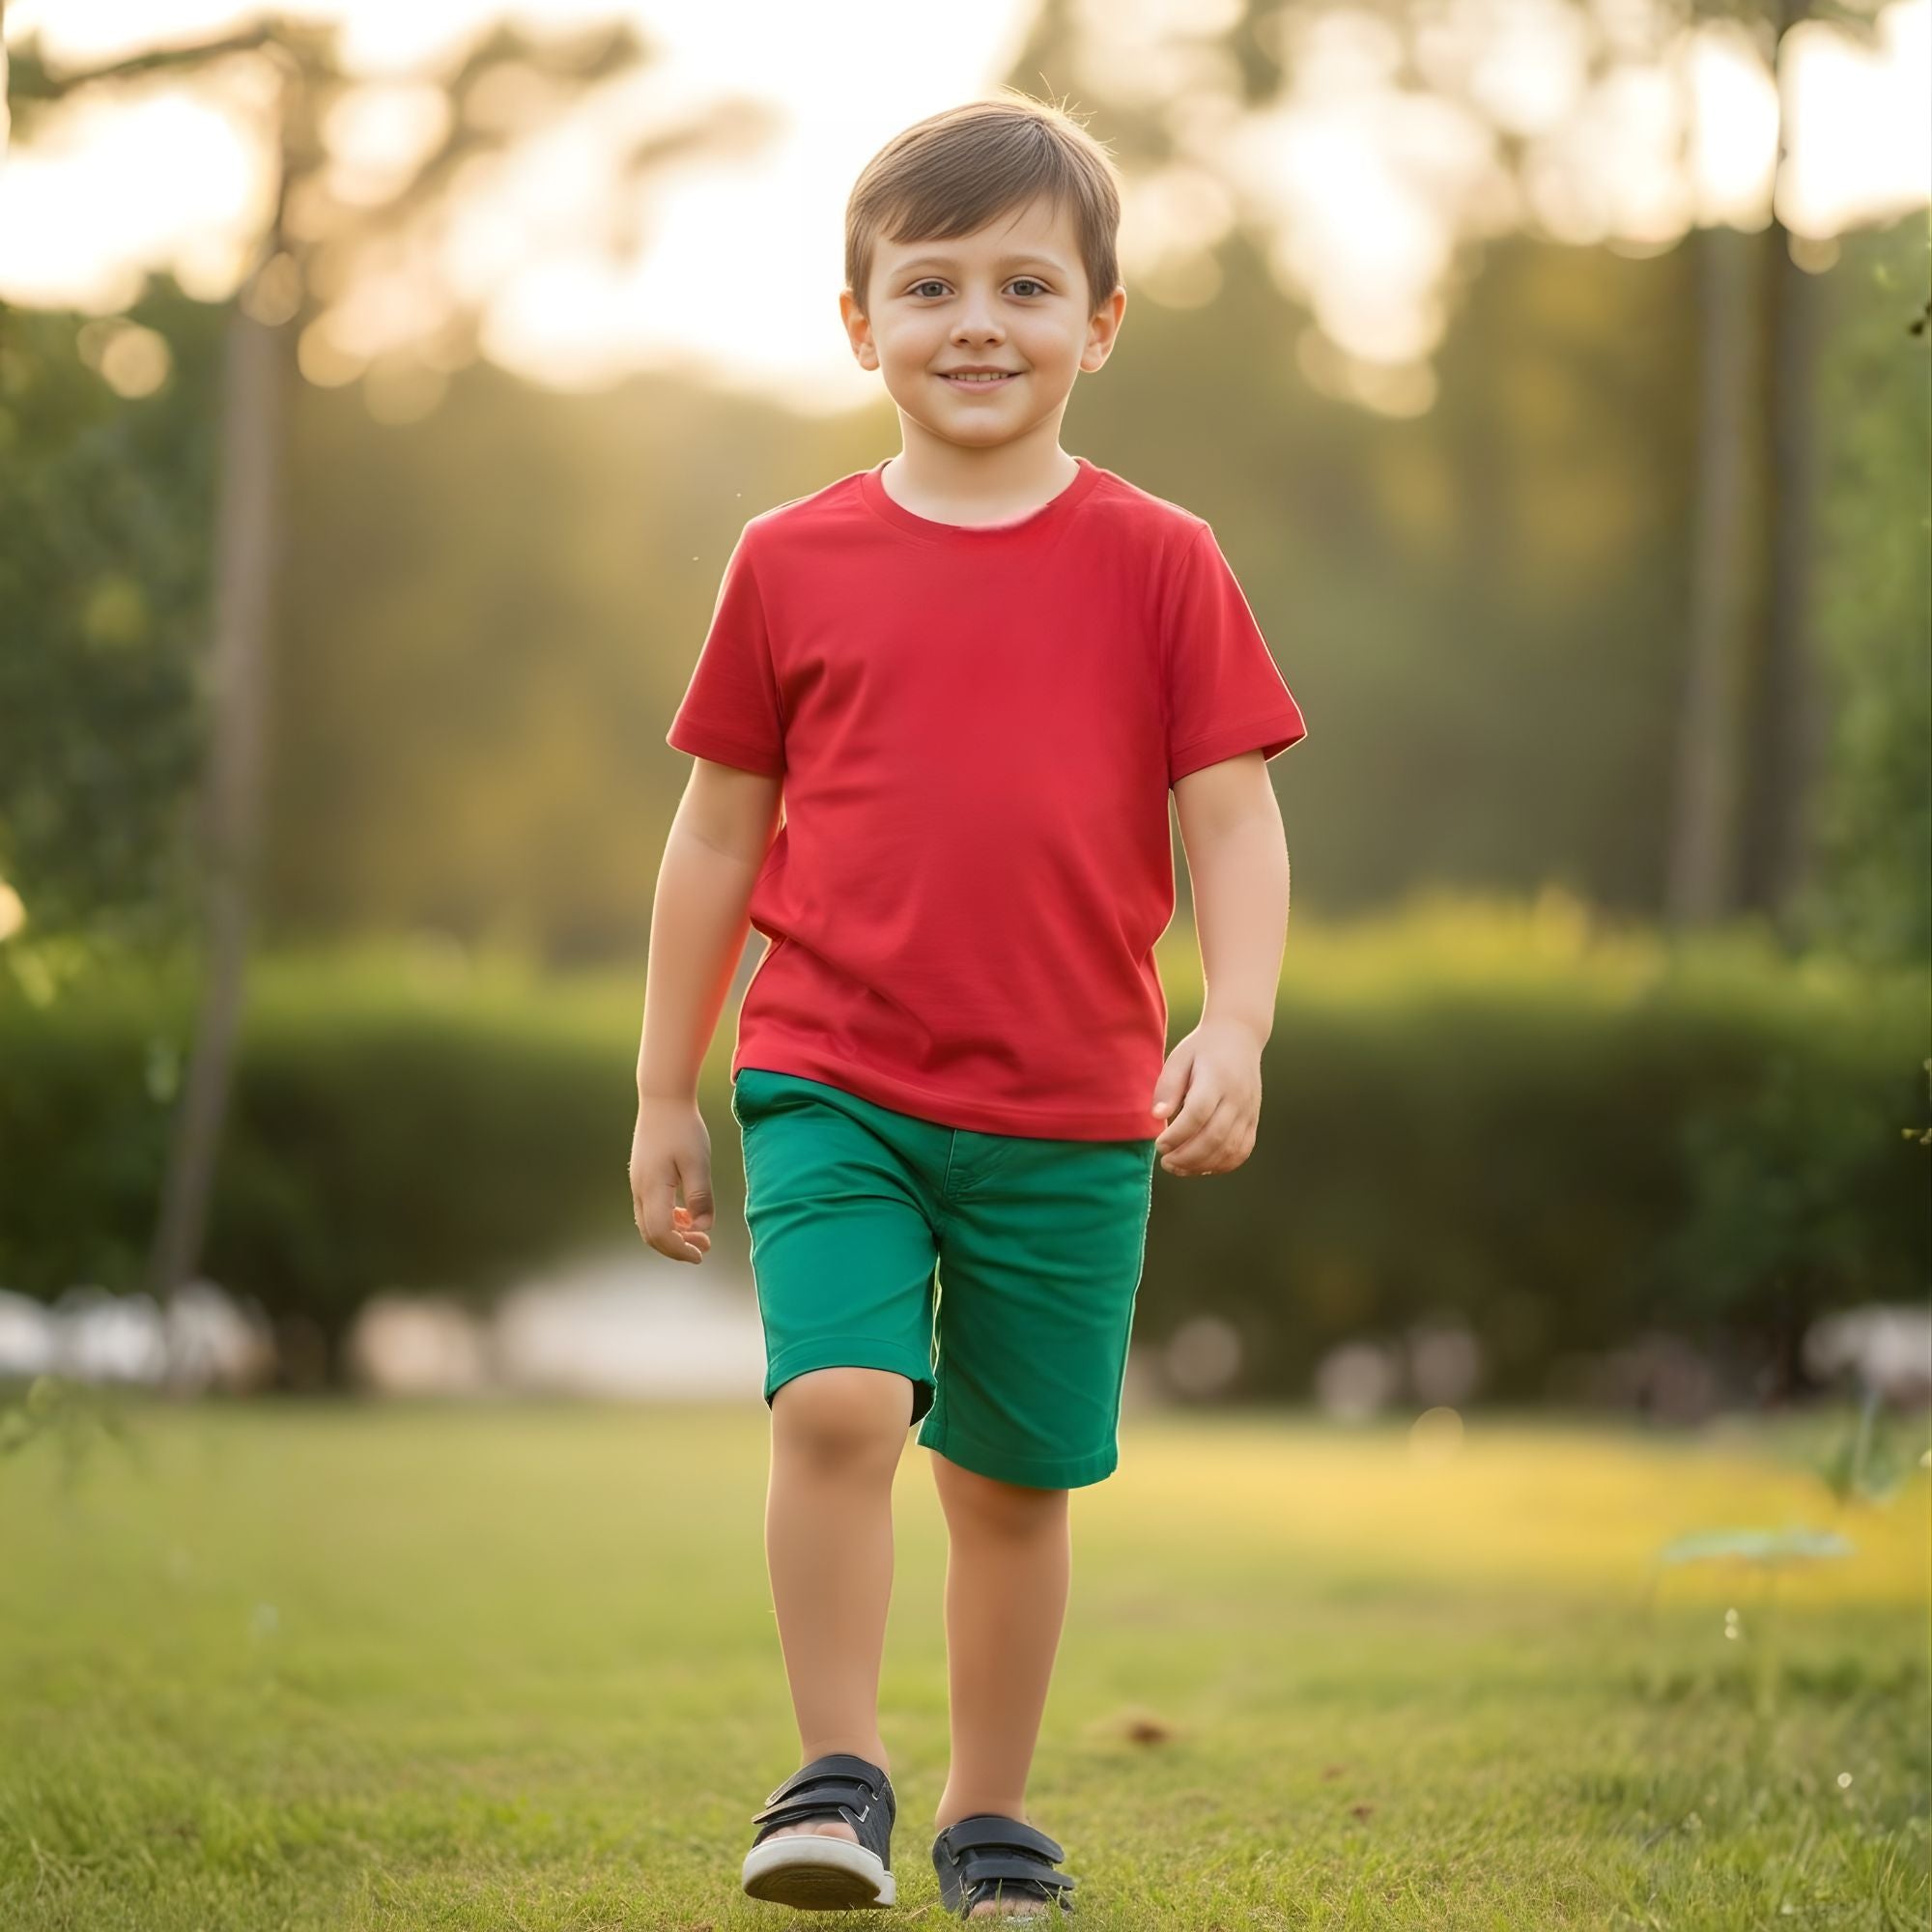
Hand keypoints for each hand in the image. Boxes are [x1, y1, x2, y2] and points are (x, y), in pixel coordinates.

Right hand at [630, 1094, 715, 1262]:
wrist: (663, 1100)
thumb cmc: (683, 1128)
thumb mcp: (698, 1162)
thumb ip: (700, 1197)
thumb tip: (703, 1227)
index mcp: (652, 1188)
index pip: (661, 1233)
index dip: (680, 1250)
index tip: (701, 1253)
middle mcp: (640, 1189)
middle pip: (652, 1234)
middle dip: (677, 1247)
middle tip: (704, 1248)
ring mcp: (638, 1184)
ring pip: (650, 1223)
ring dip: (673, 1234)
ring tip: (700, 1234)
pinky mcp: (643, 1177)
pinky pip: (650, 1209)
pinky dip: (668, 1219)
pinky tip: (687, 1215)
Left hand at [1149, 1018, 1262, 1175]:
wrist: (1239, 1038)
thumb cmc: (1202, 1049)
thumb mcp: (1179, 1058)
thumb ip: (1168, 1086)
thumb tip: (1157, 1116)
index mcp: (1216, 1078)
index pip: (1198, 1113)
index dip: (1178, 1134)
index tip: (1159, 1144)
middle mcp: (1237, 1097)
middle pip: (1215, 1136)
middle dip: (1187, 1156)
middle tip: (1166, 1162)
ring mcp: (1249, 1110)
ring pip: (1230, 1148)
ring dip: (1202, 1165)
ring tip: (1178, 1168)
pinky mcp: (1253, 1120)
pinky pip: (1243, 1150)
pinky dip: (1222, 1165)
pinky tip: (1201, 1167)